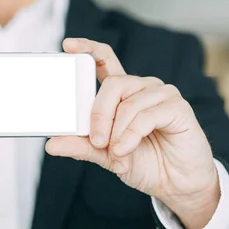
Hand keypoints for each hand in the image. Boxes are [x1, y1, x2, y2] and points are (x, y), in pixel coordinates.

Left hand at [46, 38, 219, 228]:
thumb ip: (81, 146)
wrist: (176, 183)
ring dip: (117, 132)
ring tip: (116, 152)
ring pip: (128, 102)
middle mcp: (142, 87)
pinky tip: (126, 149)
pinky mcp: (177, 107)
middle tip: (96, 140)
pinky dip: (131, 135)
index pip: (104, 61)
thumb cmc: (144, 162)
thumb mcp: (105, 155)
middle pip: (113, 83)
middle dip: (99, 114)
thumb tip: (51, 144)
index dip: (88, 49)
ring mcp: (161, 94)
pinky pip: (146, 115)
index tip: (68, 45)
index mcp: (123, 93)